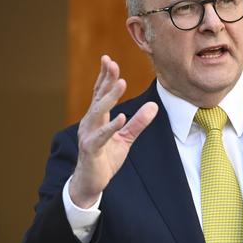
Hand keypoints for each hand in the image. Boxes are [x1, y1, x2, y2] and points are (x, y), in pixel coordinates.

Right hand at [69, 55, 157, 207]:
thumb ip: (138, 122)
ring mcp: (88, 136)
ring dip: (109, 97)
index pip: (99, 93)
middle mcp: (89, 123)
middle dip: (105, 80)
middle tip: (112, 63)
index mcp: (96, 119)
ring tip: (121, 83)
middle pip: (97, 97)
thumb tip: (153, 106)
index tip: (108, 59)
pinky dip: (111, 127)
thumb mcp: (125, 139)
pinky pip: (101, 136)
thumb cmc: (105, 159)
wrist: (91, 183)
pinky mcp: (91, 150)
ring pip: (98, 113)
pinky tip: (121, 117)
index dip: (104, 77)